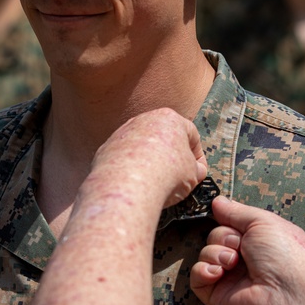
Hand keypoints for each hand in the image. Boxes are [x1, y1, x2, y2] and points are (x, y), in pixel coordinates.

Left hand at [85, 108, 206, 211]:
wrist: (128, 186)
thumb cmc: (167, 176)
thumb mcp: (193, 174)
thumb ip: (195, 168)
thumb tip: (195, 170)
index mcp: (170, 119)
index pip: (191, 135)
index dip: (198, 156)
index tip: (197, 172)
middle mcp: (143, 120)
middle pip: (164, 137)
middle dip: (172, 156)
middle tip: (177, 177)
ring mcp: (122, 133)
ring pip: (141, 146)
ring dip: (150, 162)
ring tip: (155, 183)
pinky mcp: (106, 148)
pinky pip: (123, 158)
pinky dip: (130, 169)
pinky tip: (135, 184)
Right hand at [190, 197, 304, 304]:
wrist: (288, 295)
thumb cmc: (285, 256)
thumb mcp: (262, 222)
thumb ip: (236, 212)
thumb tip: (217, 201)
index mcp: (259, 241)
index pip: (231, 224)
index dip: (228, 220)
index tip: (229, 219)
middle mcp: (245, 259)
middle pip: (216, 236)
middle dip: (224, 237)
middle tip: (239, 247)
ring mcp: (231, 278)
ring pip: (206, 254)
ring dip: (215, 253)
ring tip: (232, 262)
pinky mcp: (219, 296)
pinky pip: (197, 278)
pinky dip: (203, 270)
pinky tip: (217, 272)